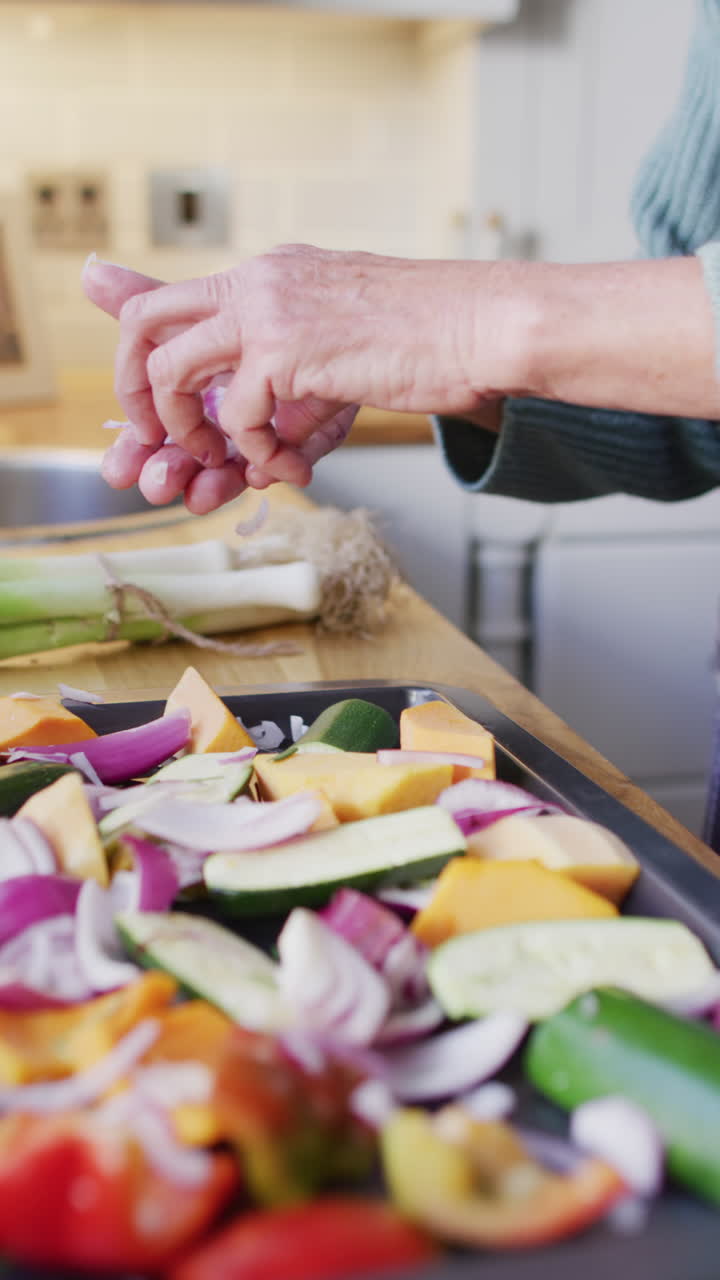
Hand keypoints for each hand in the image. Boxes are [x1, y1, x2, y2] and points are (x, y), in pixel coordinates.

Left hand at [83, 246, 518, 488]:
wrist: (486, 326)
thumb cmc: (433, 341)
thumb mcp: (346, 342)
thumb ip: (297, 376)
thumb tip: (266, 443)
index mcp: (272, 274)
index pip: (172, 297)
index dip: (146, 355)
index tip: (154, 411)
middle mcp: (259, 280)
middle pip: (143, 319)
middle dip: (136, 389)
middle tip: (158, 440)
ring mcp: (267, 310)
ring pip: (170, 369)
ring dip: (187, 430)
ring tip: (226, 461)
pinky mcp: (286, 349)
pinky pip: (237, 417)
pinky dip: (259, 455)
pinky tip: (295, 463)